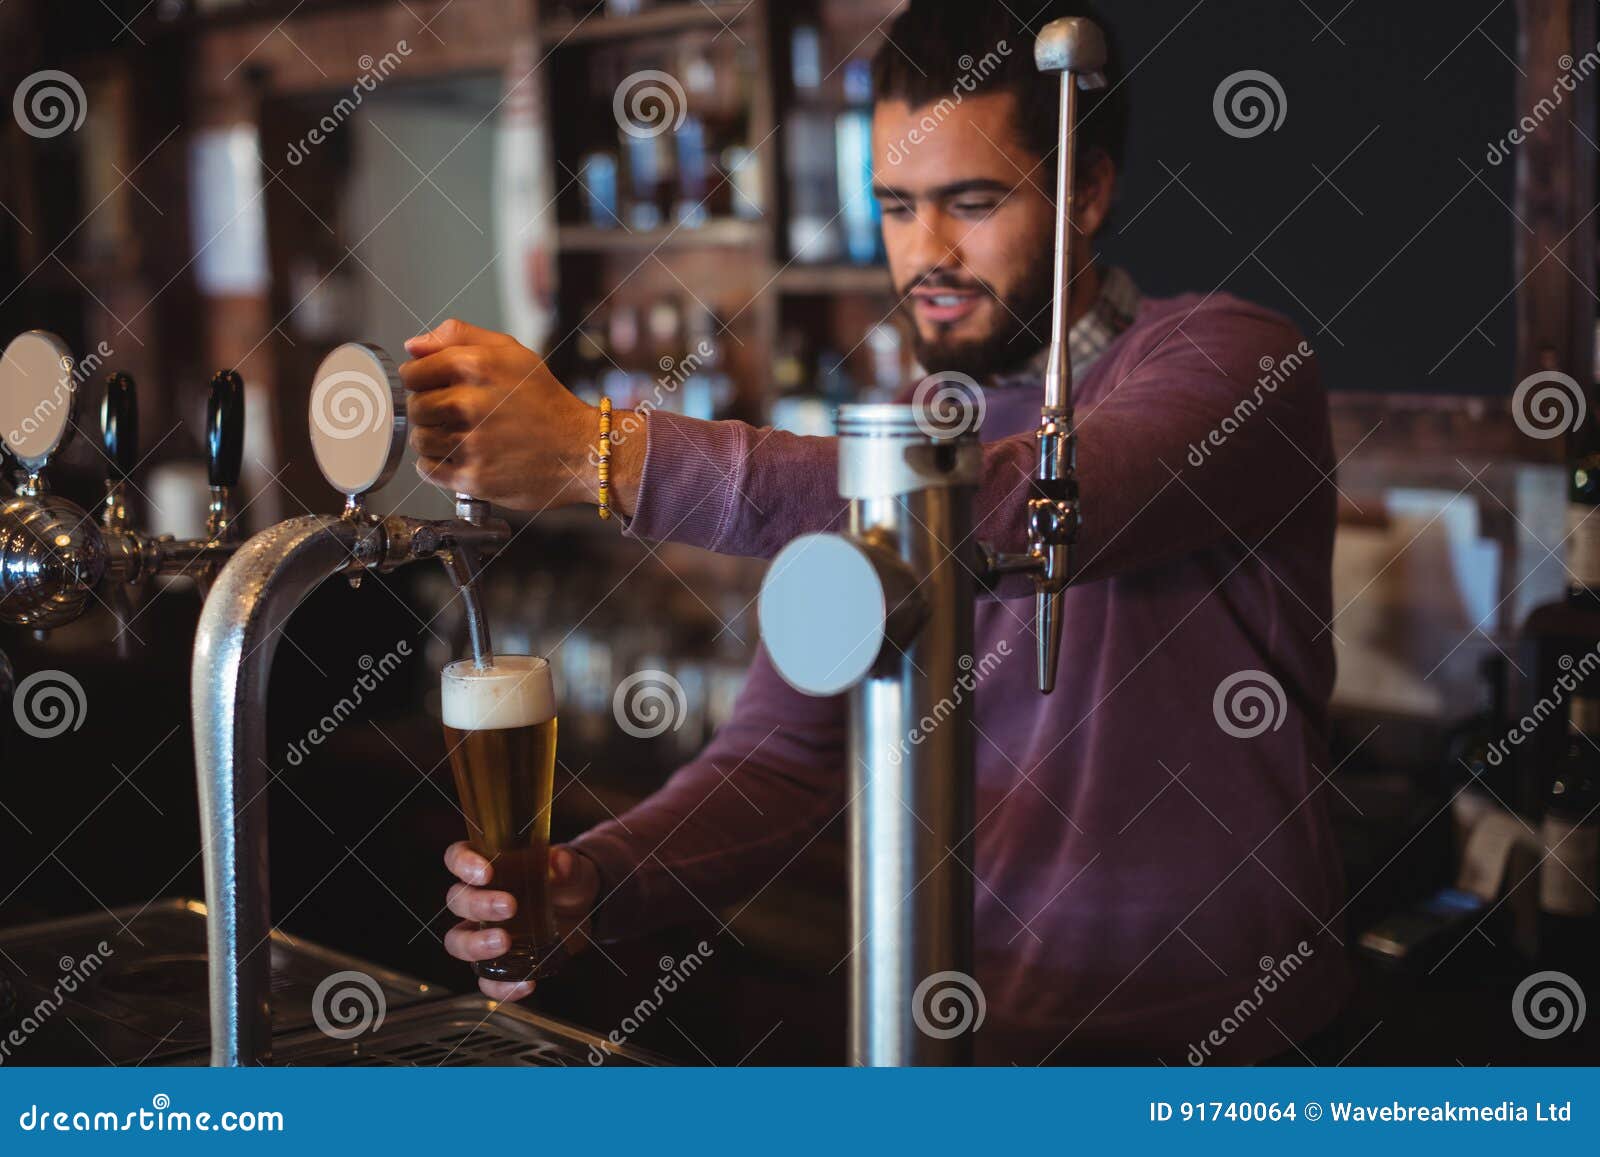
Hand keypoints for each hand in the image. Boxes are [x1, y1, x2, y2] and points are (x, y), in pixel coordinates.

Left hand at [402, 319, 630, 512]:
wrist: (581, 449)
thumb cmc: (546, 402)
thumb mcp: (511, 353)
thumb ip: (459, 338)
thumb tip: (412, 347)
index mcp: (476, 365)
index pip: (413, 373)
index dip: (420, 381)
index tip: (435, 389)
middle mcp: (470, 403)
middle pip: (415, 408)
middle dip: (429, 412)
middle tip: (454, 416)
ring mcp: (472, 443)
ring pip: (420, 440)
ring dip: (434, 440)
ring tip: (462, 437)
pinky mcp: (474, 477)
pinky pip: (429, 470)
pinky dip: (438, 466)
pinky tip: (462, 457)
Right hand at [442, 842, 598, 1000]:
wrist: (582, 909)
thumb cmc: (566, 880)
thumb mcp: (573, 868)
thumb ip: (567, 865)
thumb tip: (560, 861)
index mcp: (488, 867)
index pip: (456, 857)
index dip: (462, 862)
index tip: (485, 872)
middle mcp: (478, 899)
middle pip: (458, 900)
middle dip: (478, 904)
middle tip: (509, 906)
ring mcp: (484, 933)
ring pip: (458, 941)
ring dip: (476, 945)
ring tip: (505, 943)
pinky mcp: (498, 963)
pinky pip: (486, 980)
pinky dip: (500, 987)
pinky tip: (526, 983)